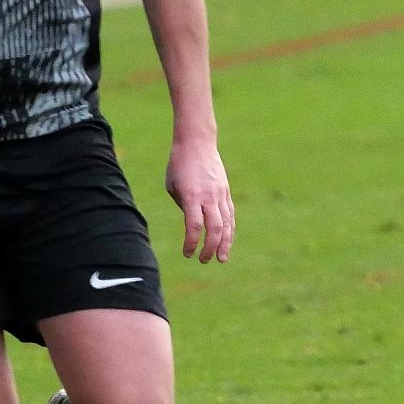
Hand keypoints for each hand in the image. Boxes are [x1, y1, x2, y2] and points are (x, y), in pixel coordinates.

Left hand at [165, 138, 234, 262]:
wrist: (197, 142)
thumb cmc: (179, 165)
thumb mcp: (173, 187)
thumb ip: (184, 207)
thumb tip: (193, 224)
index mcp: (192, 196)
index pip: (195, 226)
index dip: (192, 243)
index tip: (187, 253)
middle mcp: (209, 196)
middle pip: (214, 228)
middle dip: (210, 248)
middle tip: (204, 260)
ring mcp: (220, 194)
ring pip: (227, 224)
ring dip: (224, 244)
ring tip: (221, 259)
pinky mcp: (226, 192)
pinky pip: (230, 215)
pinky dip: (229, 230)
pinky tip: (226, 241)